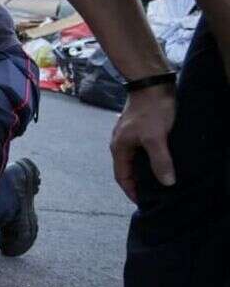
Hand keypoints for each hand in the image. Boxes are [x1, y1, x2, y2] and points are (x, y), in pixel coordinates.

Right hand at [110, 83, 175, 202]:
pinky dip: (149, 158)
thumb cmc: (151, 111)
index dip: (131, 191)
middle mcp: (121, 143)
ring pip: (135, 159)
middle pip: (127, 169)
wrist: (151, 83)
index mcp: (119, 148)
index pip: (122, 177)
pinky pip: (142, 149)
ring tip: (159, 179)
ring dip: (144, 170)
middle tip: (153, 194)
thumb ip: (160, 161)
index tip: (143, 203)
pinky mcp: (139, 128)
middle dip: (138, 183)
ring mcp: (129, 135)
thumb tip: (167, 183)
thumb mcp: (156, 138)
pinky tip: (161, 159)